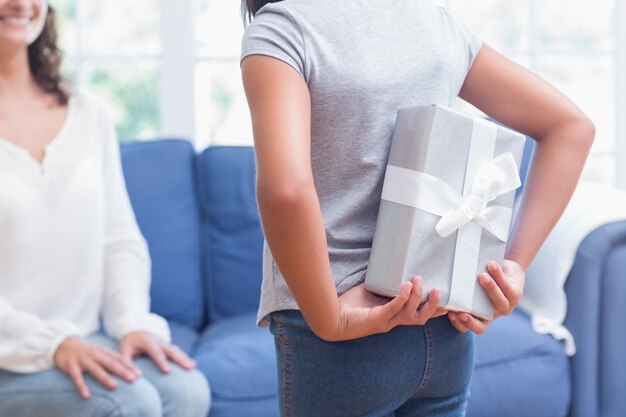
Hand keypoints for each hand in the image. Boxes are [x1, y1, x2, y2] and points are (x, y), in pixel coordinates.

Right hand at [54, 336, 140, 398]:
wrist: (64, 343)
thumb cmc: (86, 351)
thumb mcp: (100, 352)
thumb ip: (112, 359)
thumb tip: (128, 369)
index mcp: (104, 351)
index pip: (119, 358)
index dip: (130, 366)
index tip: (140, 375)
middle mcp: (95, 354)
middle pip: (111, 363)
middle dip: (122, 371)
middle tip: (133, 379)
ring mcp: (83, 359)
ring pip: (96, 369)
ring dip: (105, 378)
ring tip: (115, 386)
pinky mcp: (71, 365)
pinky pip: (77, 377)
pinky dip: (82, 386)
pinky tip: (87, 396)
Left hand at [120, 331, 195, 373]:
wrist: (137, 328)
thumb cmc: (130, 342)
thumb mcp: (124, 350)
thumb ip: (128, 363)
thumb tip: (137, 377)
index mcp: (149, 343)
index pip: (156, 353)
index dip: (162, 361)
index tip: (168, 371)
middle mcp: (160, 343)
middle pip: (172, 351)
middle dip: (181, 360)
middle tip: (189, 368)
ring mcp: (165, 344)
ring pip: (177, 351)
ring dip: (186, 358)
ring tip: (193, 366)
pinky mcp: (168, 347)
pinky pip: (178, 352)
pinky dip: (185, 357)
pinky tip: (193, 364)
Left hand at [332, 276, 446, 340]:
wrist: (332, 317)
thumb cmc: (351, 305)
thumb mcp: (372, 291)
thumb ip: (384, 282)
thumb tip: (391, 262)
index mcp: (394, 316)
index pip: (419, 315)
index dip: (434, 311)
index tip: (450, 303)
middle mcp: (393, 321)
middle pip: (420, 318)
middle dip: (432, 306)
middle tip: (439, 290)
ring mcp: (385, 322)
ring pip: (410, 314)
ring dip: (417, 297)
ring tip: (419, 280)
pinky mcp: (376, 319)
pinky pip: (393, 309)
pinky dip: (402, 298)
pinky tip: (406, 286)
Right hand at [448, 258, 524, 333]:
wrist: (507, 269)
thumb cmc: (483, 277)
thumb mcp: (472, 286)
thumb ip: (461, 288)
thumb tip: (438, 281)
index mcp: (480, 317)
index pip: (467, 328)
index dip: (459, 324)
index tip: (450, 313)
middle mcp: (492, 315)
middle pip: (481, 327)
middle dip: (470, 320)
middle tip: (461, 310)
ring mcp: (505, 307)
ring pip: (498, 302)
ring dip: (489, 289)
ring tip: (481, 276)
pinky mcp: (516, 295)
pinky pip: (506, 286)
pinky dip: (498, 275)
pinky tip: (491, 265)